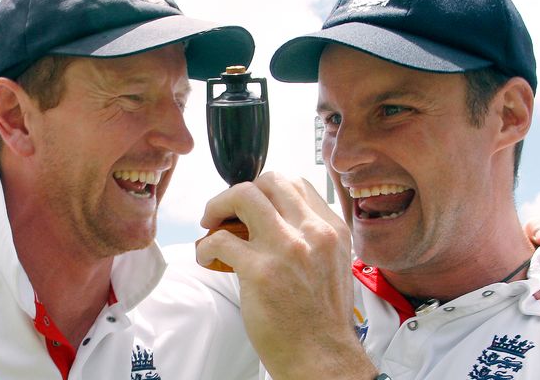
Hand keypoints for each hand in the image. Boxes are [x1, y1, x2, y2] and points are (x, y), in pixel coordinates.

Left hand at [196, 172, 376, 378]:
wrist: (323, 357)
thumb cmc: (323, 318)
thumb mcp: (333, 264)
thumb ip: (312, 237)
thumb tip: (276, 220)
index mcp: (331, 229)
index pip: (296, 183)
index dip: (267, 190)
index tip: (253, 206)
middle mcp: (311, 232)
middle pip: (270, 181)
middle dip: (241, 191)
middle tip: (227, 210)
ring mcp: (285, 248)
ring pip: (243, 196)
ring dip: (218, 205)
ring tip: (210, 223)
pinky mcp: (259, 271)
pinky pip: (220, 240)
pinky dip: (205, 246)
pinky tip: (207, 258)